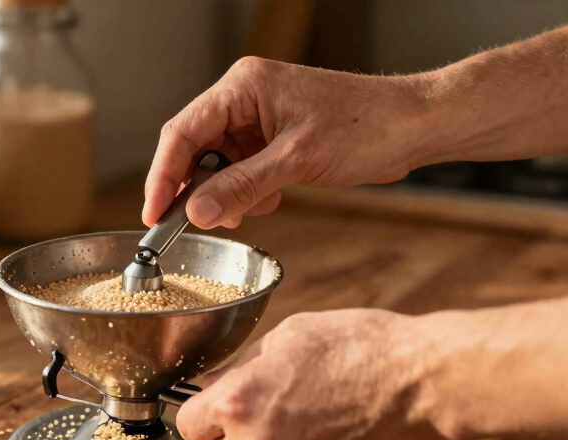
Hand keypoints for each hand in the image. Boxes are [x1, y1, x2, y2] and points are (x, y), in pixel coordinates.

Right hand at [144, 57, 430, 229]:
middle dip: (197, 189)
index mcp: (242, 86)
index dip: (162, 175)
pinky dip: (247, 192)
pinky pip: (241, 169)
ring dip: (226, 194)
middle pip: (194, 148)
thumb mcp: (296, 161)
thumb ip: (241, 187)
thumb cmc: (365, 126)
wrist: (413, 126)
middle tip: (196, 224)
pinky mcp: (272, 139)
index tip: (154, 214)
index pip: (182, 132)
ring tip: (249, 210)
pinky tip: (269, 200)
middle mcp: (244, 98)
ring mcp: (258, 119)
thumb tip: (196, 212)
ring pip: (217, 164)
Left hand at [175, 309, 451, 439]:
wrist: (423, 383)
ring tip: (313, 419)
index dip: (203, 414)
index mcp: (238, 403)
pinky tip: (336, 438)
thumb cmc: (361, 348)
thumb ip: (242, 367)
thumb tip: (217, 385)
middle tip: (264, 415)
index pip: (187, 425)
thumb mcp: (288, 335)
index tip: (216, 409)